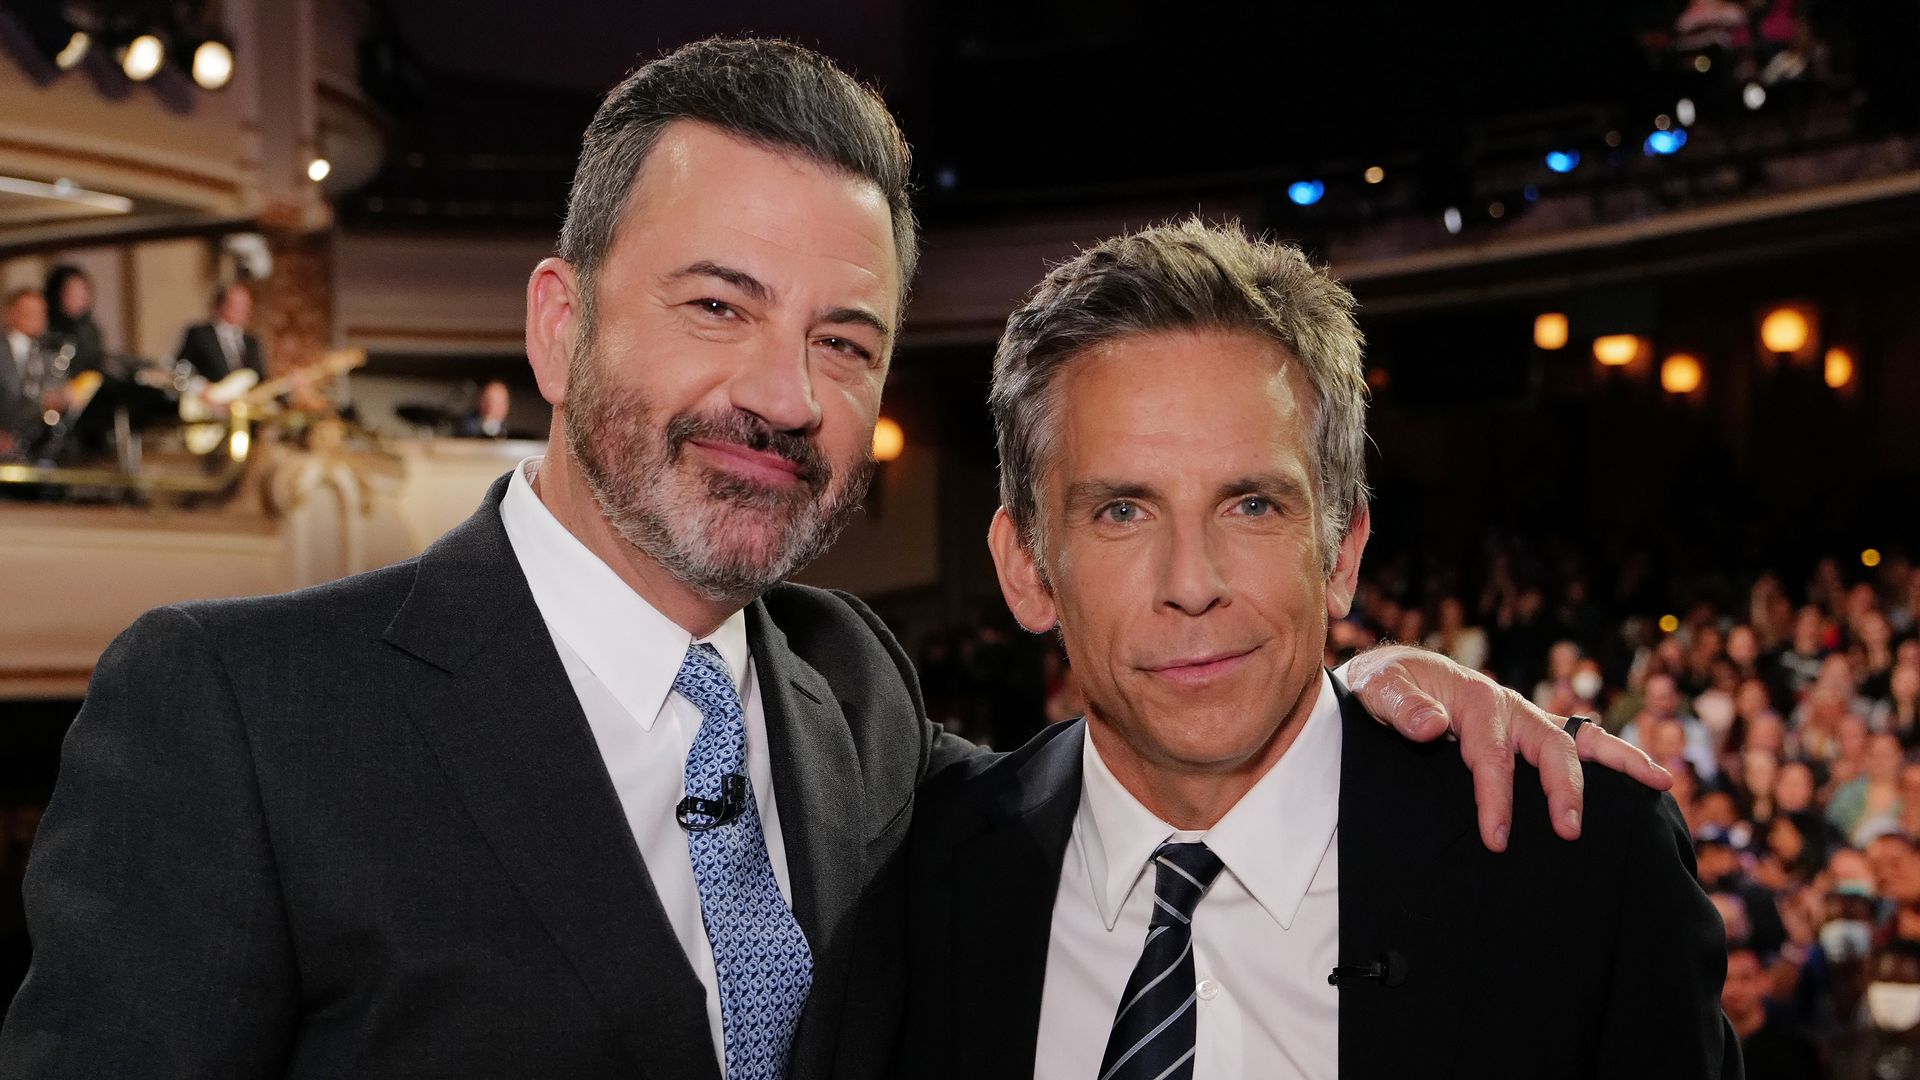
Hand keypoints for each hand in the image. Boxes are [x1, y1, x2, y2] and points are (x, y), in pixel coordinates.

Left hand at [1343, 644, 1672, 851]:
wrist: (1391, 675)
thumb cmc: (1384, 686)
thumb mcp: (1379, 690)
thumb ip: (1401, 707)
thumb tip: (1430, 726)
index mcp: (1477, 701)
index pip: (1493, 757)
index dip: (1496, 799)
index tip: (1497, 838)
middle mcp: (1511, 708)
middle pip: (1550, 747)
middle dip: (1564, 789)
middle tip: (1570, 832)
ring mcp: (1526, 720)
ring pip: (1582, 738)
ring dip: (1619, 762)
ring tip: (1661, 783)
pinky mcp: (1530, 732)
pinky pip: (1577, 744)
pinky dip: (1612, 760)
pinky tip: (1644, 783)